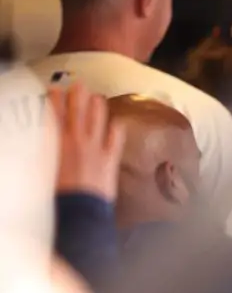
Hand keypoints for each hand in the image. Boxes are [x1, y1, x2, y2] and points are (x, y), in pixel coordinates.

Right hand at [52, 84, 125, 200]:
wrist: (81, 206)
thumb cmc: (63, 191)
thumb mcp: (53, 167)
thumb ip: (57, 152)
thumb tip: (60, 145)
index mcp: (61, 143)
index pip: (57, 116)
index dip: (56, 101)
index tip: (55, 89)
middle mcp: (79, 141)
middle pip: (78, 113)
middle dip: (78, 97)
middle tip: (80, 85)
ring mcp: (97, 148)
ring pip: (97, 121)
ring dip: (97, 107)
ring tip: (97, 97)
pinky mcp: (110, 158)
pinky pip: (115, 139)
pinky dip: (116, 129)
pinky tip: (117, 122)